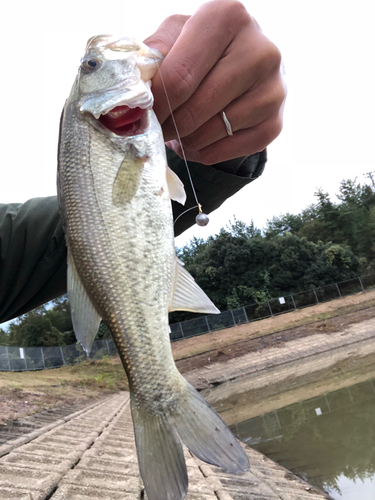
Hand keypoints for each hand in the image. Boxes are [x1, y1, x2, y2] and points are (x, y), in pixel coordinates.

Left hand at [144, 0, 285, 164]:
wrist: (245, 63)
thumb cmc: (202, 49)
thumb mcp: (175, 36)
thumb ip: (153, 57)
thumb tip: (135, 94)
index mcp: (228, 17)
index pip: (179, 76)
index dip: (155, 104)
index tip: (141, 115)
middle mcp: (260, 51)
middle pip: (195, 108)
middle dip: (168, 125)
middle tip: (156, 129)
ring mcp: (274, 90)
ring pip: (212, 132)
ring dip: (186, 140)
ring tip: (178, 131)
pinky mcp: (276, 123)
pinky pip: (229, 151)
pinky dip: (205, 152)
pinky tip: (198, 141)